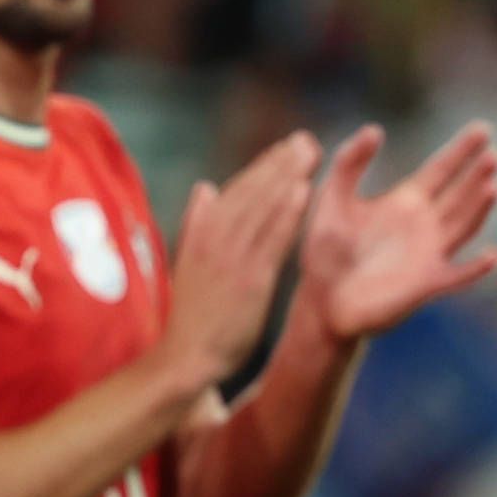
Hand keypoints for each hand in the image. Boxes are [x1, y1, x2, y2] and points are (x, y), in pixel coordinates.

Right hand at [159, 130, 323, 394]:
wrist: (186, 357)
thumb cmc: (192, 315)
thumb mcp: (189, 262)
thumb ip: (198, 223)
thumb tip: (205, 187)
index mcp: (203, 231)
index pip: (238, 189)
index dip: (264, 166)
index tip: (287, 146)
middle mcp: (217, 238)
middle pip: (253, 191)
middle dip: (280, 163)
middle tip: (307, 140)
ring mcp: (234, 258)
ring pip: (263, 208)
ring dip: (288, 177)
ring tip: (310, 152)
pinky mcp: (251, 281)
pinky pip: (272, 240)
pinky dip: (287, 213)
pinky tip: (303, 190)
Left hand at [293, 121, 496, 343]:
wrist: (322, 300)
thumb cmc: (325, 252)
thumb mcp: (332, 199)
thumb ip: (349, 163)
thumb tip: (375, 129)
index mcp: (405, 201)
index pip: (441, 170)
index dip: (462, 150)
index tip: (484, 129)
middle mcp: (425, 225)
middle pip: (460, 194)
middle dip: (477, 174)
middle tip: (494, 153)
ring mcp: (429, 254)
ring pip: (464, 225)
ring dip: (480, 208)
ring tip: (493, 185)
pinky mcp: (427, 284)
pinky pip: (458, 275)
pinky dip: (476, 268)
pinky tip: (493, 256)